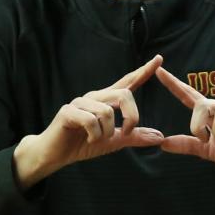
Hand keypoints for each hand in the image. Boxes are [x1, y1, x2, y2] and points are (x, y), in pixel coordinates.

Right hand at [13, 54, 165, 189]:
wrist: (54, 155)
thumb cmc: (81, 144)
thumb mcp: (113, 142)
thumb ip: (134, 137)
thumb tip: (160, 137)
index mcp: (105, 100)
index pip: (127, 83)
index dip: (143, 71)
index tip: (159, 59)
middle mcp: (93, 97)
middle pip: (123, 95)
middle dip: (131, 116)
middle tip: (126, 132)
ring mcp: (80, 102)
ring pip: (107, 112)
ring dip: (107, 132)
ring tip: (97, 139)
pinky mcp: (68, 112)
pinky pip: (91, 121)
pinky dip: (94, 135)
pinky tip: (87, 139)